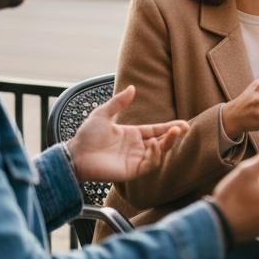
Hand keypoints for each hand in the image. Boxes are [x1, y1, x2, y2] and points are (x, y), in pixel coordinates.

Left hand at [66, 85, 188, 182]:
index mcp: (133, 134)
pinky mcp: (131, 171)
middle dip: (173, 136)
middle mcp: (137, 147)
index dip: (170, 127)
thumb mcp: (103, 113)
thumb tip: (132, 87)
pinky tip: (153, 143)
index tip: (183, 123)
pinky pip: (149, 164)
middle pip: (161, 142)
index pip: (156, 130)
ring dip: (167, 144)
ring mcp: (135, 159)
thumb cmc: (86, 135)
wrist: (75, 154)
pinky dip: (155, 155)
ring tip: (172, 133)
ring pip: (158, 154)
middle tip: (182, 128)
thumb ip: (119, 102)